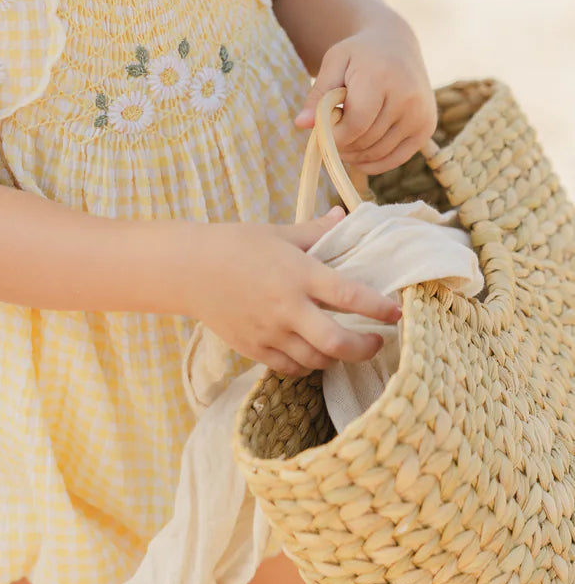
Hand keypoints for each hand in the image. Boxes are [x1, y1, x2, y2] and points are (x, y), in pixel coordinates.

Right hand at [183, 212, 401, 375]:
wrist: (188, 270)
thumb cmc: (235, 244)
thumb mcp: (278, 232)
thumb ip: (316, 230)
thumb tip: (344, 215)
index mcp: (299, 274)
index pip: (351, 295)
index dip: (380, 308)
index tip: (395, 312)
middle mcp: (287, 308)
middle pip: (338, 343)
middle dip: (366, 347)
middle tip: (377, 342)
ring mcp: (269, 332)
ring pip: (316, 361)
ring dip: (336, 357)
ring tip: (343, 346)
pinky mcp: (254, 349)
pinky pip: (290, 368)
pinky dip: (307, 366)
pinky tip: (312, 354)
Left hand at [294, 12, 437, 173]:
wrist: (396, 45)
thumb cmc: (359, 54)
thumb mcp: (334, 62)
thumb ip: (318, 94)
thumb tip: (301, 124)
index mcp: (382, 78)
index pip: (356, 124)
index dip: (334, 136)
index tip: (321, 133)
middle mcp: (408, 98)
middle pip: (366, 140)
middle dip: (342, 145)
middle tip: (330, 135)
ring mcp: (421, 114)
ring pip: (379, 152)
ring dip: (356, 155)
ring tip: (343, 141)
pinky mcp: (427, 127)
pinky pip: (396, 159)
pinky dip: (375, 164)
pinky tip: (358, 157)